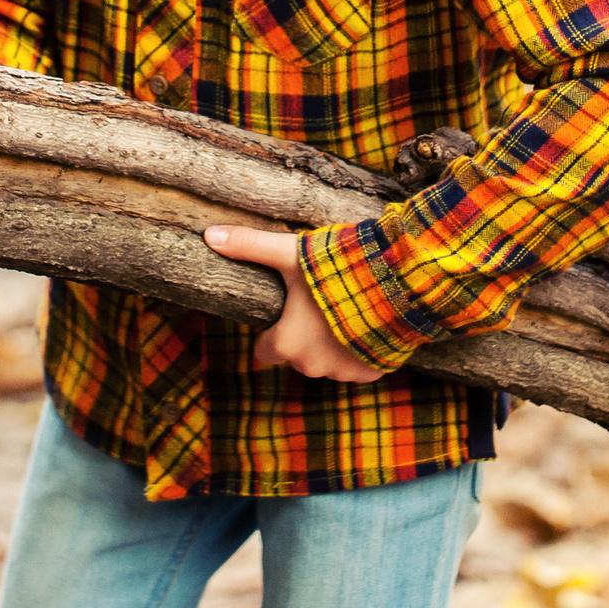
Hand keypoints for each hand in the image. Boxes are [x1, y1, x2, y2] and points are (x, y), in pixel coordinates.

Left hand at [204, 225, 384, 383]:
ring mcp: (345, 372)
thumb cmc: (339, 269)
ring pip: (328, 361)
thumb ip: (250, 246)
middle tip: (319, 300)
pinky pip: (357, 364)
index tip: (285, 309)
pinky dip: (359, 347)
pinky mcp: (373, 372)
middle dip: (304, 334)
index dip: (272, 330)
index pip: (265, 350)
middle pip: (297, 354)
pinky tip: (367, 321)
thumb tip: (209, 235)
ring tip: (345, 307)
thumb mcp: (290, 253)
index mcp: (287, 343)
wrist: (399, 284)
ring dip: (332, 342)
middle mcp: (313, 367)